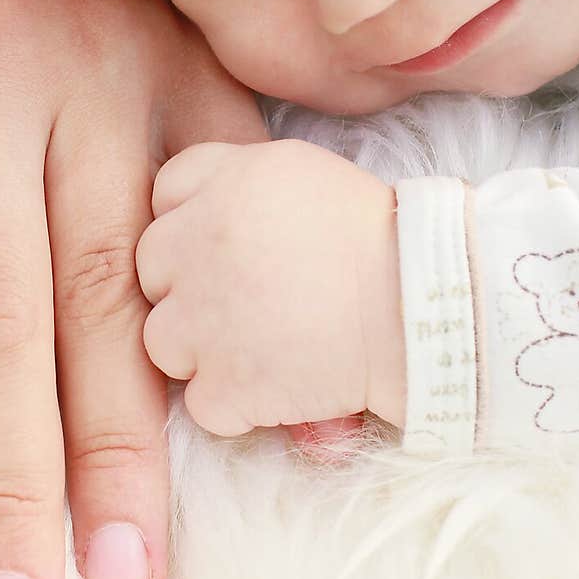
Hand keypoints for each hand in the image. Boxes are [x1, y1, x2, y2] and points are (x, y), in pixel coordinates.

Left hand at [135, 139, 405, 436]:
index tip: (231, 245)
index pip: (164, 195)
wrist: (427, 308)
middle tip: (250, 301)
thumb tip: (193, 208)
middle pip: (151, 269)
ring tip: (266, 345)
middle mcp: (201, 241)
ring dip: (203, 351)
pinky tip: (281, 383)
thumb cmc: (378, 239)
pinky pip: (201, 404)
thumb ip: (235, 180)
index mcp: (225, 181)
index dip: (191, 222)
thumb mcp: (301, 172)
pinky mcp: (224, 384)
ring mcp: (205, 317)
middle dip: (188, 288)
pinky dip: (236, 406)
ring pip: (161, 343)